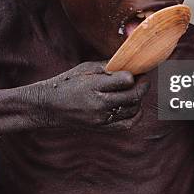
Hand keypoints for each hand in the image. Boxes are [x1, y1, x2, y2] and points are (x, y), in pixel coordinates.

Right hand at [31, 61, 148, 130]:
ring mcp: (101, 118)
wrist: (49, 106)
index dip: (134, 74)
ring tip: (136, 90)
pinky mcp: (101, 128)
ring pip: (133, 109)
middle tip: (144, 79)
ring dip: (139, 99)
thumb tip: (130, 64)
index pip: (126, 80)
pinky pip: (127, 124)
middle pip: (133, 96)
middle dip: (143, 86)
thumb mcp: (85, 68)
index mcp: (94, 85)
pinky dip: (136, 114)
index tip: (136, 70)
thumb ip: (108, 67)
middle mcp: (99, 104)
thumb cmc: (68, 82)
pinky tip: (134, 106)